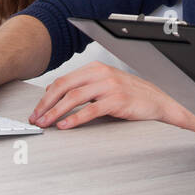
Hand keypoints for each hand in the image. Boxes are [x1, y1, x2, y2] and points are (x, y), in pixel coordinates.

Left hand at [29, 62, 175, 129]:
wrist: (159, 101)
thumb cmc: (131, 95)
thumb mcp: (104, 86)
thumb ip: (83, 88)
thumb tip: (55, 96)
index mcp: (95, 69)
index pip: (63, 80)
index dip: (46, 97)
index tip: (36, 110)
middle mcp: (101, 74)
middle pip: (64, 87)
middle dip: (46, 104)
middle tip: (36, 118)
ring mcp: (109, 86)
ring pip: (74, 97)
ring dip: (56, 112)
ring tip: (46, 123)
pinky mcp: (117, 100)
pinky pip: (91, 110)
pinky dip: (75, 118)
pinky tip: (66, 126)